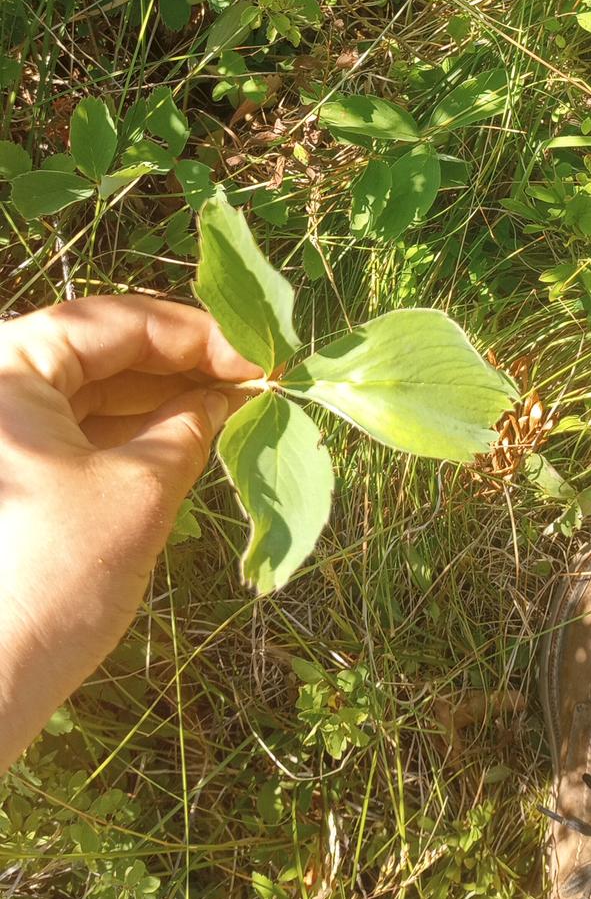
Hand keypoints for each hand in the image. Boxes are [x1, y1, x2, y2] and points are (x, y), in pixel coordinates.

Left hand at [0, 294, 260, 769]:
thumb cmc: (56, 577)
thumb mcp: (139, 490)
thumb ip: (190, 427)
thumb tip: (227, 396)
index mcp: (8, 366)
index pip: (113, 321)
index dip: (193, 334)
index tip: (256, 355)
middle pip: (98, 350)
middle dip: (179, 363)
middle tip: (251, 378)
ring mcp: (2, 433)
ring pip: (89, 390)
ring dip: (159, 396)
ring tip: (232, 406)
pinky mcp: (9, 474)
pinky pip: (74, 429)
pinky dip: (128, 430)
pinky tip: (186, 435)